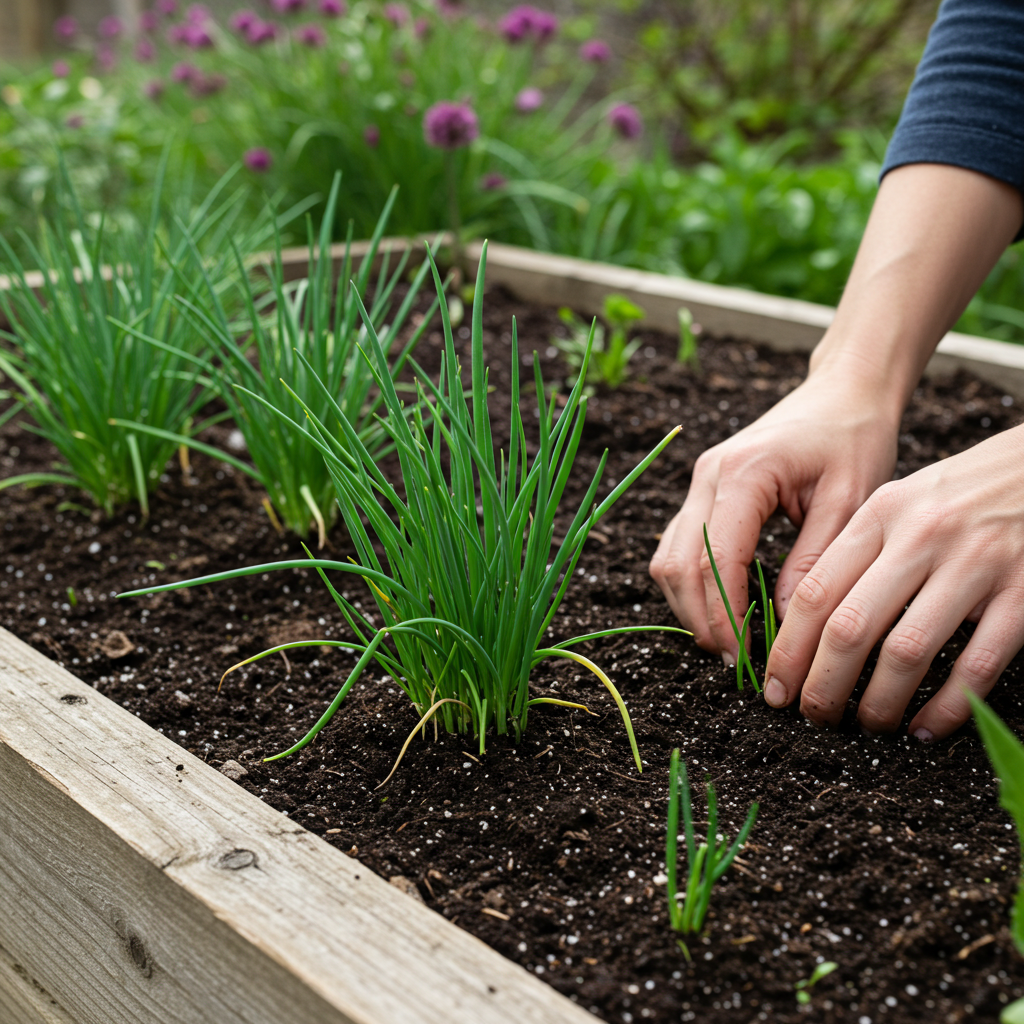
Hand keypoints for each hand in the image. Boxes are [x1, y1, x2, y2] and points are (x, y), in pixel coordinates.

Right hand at [650, 362, 899, 658]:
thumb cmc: (854, 438)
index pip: (714, 559)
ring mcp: (699, 481)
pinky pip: (679, 545)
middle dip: (701, 618)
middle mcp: (708, 475)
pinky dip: (694, 582)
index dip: (723, 614)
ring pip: (668, 558)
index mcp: (744, 473)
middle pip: (677, 564)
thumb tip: (781, 621)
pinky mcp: (704, 490)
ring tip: (728, 641)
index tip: (744, 657)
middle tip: (734, 661)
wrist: (842, 392)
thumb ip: (813, 561)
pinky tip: (724, 606)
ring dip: (691, 604)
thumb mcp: (850, 501)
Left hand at [764, 424, 1023, 739]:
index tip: (775, 686)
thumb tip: (801, 622)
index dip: (789, 649)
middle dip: (822, 684)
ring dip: (878, 702)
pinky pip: (977, 664)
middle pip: (850, 627)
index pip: (817, 591)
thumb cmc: (961, 491)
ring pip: (906, 651)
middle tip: (813, 716)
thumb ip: (856, 550)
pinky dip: (947, 706)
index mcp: (881, 513)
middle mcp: (921, 537)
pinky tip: (926, 728)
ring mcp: (975, 564)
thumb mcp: (900, 501)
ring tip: (867, 724)